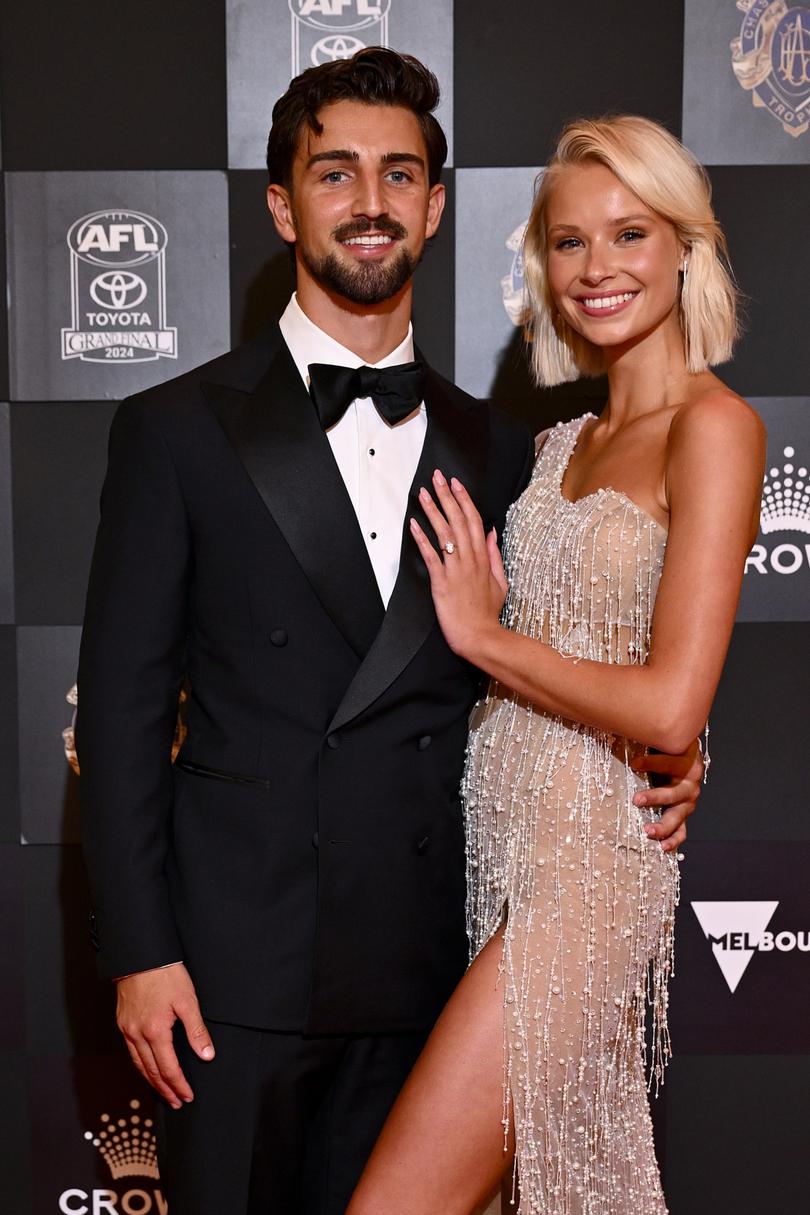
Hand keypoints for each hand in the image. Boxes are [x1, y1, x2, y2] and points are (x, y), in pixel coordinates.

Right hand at [115, 962, 214, 1107]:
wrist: (140, 956)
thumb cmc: (165, 975)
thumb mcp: (188, 1000)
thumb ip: (197, 1030)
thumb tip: (206, 1054)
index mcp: (155, 1032)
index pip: (168, 1068)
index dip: (179, 1085)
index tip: (187, 1096)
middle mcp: (137, 1035)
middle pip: (151, 1072)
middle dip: (165, 1089)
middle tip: (176, 1102)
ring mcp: (127, 1030)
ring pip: (139, 1065)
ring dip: (152, 1082)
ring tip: (163, 1092)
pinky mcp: (123, 1023)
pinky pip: (131, 1052)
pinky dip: (140, 1066)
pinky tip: (147, 1068)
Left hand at [410, 470, 505, 658]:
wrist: (479, 636)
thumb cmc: (487, 612)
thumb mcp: (500, 581)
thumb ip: (495, 555)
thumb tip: (493, 532)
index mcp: (483, 557)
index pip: (474, 520)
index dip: (464, 499)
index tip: (456, 483)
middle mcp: (470, 559)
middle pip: (459, 520)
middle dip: (447, 496)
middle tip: (437, 477)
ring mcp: (456, 569)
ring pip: (444, 533)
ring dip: (433, 511)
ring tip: (423, 493)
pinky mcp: (442, 582)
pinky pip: (431, 556)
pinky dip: (422, 539)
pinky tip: (413, 525)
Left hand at [631, 738, 703, 853]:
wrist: (685, 757)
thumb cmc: (666, 748)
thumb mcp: (658, 741)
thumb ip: (642, 737)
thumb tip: (616, 730)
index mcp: (686, 762)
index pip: (669, 762)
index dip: (652, 762)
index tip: (633, 763)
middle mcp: (690, 783)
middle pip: (674, 793)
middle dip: (656, 797)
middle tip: (636, 800)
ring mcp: (688, 802)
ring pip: (678, 815)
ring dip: (663, 825)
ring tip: (647, 831)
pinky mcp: (683, 814)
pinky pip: (681, 831)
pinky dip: (673, 840)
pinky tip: (662, 847)